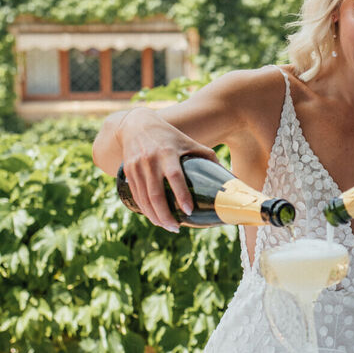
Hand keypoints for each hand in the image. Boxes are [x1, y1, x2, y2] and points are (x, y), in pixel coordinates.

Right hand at [116, 111, 219, 230]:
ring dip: (154, 216)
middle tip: (176, 228)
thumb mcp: (189, 142)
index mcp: (168, 153)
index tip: (189, 211)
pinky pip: (136, 195)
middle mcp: (150, 160)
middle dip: (165, 214)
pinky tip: (154, 218)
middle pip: (156, 193)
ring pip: (144, 198)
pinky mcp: (127, 171)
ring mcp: (136, 166)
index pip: (174, 176)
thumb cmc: (170, 136)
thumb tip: (227, 175)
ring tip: (167, 226)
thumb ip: (207, 156)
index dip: (181, 194)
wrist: (136, 124)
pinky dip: (144, 209)